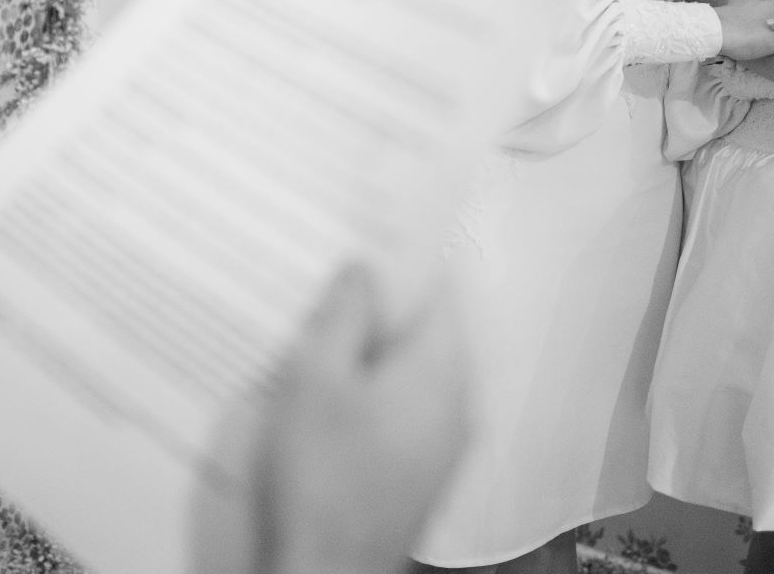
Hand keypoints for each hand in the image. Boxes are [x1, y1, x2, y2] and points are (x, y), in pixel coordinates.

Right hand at [253, 268, 470, 573]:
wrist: (327, 571)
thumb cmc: (321, 478)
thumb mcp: (316, 378)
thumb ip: (343, 314)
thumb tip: (364, 269)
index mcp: (442, 371)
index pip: (441, 290)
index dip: (405, 257)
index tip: (372, 234)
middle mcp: (458, 404)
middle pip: (427, 331)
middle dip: (382, 305)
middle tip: (333, 283)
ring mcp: (443, 443)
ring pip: (414, 372)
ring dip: (374, 351)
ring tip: (321, 338)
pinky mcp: (421, 471)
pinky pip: (405, 410)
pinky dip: (374, 392)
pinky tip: (331, 396)